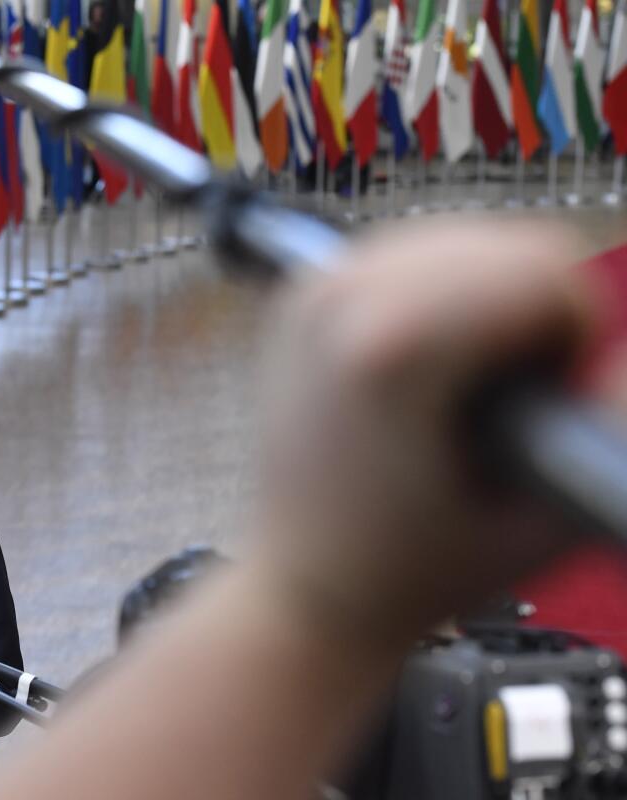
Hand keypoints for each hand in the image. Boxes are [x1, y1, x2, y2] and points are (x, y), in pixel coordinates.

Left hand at [252, 217, 600, 652]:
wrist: (301, 587)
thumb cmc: (413, 570)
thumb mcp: (542, 521)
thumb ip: (607, 425)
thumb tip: (616, 356)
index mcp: (398, 346)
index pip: (547, 269)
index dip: (576, 338)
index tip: (547, 402)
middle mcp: (346, 297)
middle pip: (509, 242)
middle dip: (539, 310)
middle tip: (512, 394)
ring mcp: (316, 289)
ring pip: (461, 236)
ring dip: (492, 295)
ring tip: (469, 381)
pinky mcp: (301, 295)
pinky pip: (409, 252)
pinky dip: (442, 289)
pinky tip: (431, 357)